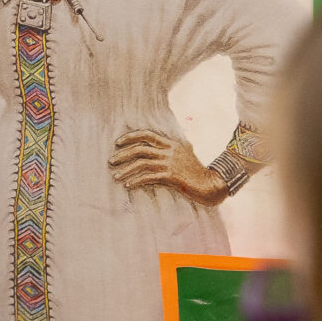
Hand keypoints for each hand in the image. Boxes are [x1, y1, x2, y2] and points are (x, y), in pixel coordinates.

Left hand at [110, 130, 226, 205]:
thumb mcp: (183, 155)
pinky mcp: (171, 176)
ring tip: (116, 176)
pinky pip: (149, 177)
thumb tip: (153, 152)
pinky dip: (136, 181)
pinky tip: (128, 185)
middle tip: (111, 162)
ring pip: (141, 163)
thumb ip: (169, 151)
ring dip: (126, 170)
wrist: (210, 184)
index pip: (147, 135)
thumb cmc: (195, 172)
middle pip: (140, 149)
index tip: (118, 143)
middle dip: (123, 155)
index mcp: (171, 144)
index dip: (131, 137)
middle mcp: (169, 151)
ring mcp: (170, 163)